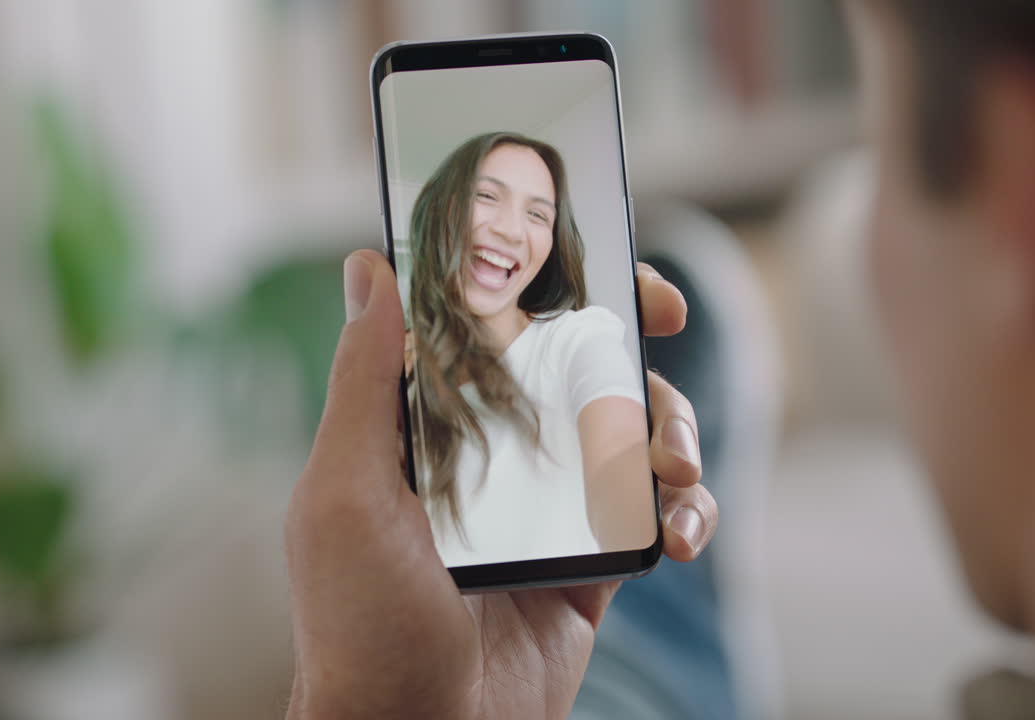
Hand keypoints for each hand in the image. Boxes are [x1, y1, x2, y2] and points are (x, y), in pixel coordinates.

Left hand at [284, 251, 717, 718]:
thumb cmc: (361, 622)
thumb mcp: (345, 490)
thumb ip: (364, 380)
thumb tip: (369, 267)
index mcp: (435, 423)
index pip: (497, 324)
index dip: (547, 278)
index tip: (588, 251)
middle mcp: (497, 452)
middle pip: (580, 362)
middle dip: (631, 331)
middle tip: (665, 315)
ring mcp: (552, 504)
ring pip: (633, 429)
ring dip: (672, 426)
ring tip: (674, 465)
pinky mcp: (596, 557)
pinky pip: (658, 510)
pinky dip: (688, 509)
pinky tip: (681, 532)